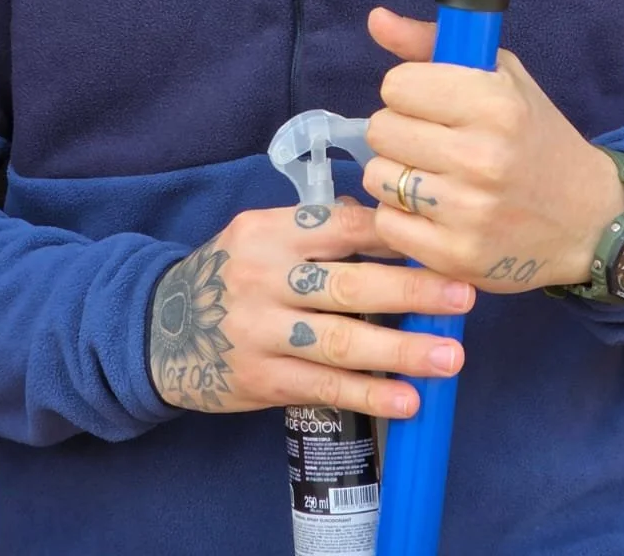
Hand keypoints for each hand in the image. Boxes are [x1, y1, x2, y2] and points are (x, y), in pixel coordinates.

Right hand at [148, 198, 475, 418]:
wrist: (159, 328)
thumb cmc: (232, 273)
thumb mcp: (260, 235)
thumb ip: (316, 230)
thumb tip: (388, 223)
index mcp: (271, 230)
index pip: (342, 226)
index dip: (395, 237)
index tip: (444, 242)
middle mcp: (265, 277)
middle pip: (349, 285)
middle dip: (412, 292)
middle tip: (464, 297)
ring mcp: (261, 331)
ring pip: (342, 342)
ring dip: (402, 351)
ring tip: (451, 358)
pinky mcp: (261, 379)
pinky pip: (324, 387)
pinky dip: (369, 395)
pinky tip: (408, 401)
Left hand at [361, 9, 623, 293]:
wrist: (588, 220)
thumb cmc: (535, 137)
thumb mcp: (500, 76)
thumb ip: (431, 44)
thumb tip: (376, 18)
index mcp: (494, 103)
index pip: (396, 85)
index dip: (410, 91)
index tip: (432, 104)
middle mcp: (480, 156)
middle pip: (380, 130)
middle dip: (400, 132)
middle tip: (433, 141)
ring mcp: (467, 211)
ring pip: (377, 177)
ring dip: (396, 174)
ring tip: (432, 175)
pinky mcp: (456, 256)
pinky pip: (387, 223)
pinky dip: (402, 216)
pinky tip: (433, 210)